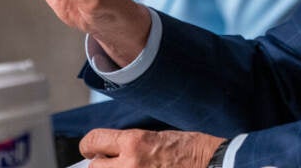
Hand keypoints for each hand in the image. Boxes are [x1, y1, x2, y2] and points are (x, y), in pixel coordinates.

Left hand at [80, 129, 224, 167]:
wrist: (211, 165)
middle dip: (101, 166)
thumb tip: (108, 152)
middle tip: (113, 164)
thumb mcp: (155, 136)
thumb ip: (128, 144)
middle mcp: (130, 164)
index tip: (92, 149)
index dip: (90, 145)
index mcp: (135, 142)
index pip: (93, 141)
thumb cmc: (189, 148)